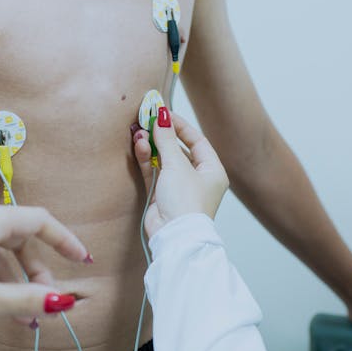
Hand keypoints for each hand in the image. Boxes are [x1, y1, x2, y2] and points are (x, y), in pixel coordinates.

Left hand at [0, 203, 88, 330]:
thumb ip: (27, 299)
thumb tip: (62, 301)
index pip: (40, 221)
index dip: (64, 240)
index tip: (81, 260)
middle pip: (20, 238)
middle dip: (37, 272)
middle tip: (45, 302)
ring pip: (0, 249)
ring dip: (15, 280)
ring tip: (21, 315)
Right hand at [132, 109, 228, 238]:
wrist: (174, 236)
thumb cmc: (185, 201)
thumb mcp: (177, 165)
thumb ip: (167, 140)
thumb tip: (161, 116)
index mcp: (212, 171)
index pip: (197, 141)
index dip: (180, 126)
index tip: (163, 114)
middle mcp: (197, 179)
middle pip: (178, 150)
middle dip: (162, 136)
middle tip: (147, 121)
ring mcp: (178, 188)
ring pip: (163, 160)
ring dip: (152, 146)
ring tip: (139, 133)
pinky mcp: (161, 196)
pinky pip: (153, 172)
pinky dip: (146, 159)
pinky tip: (139, 145)